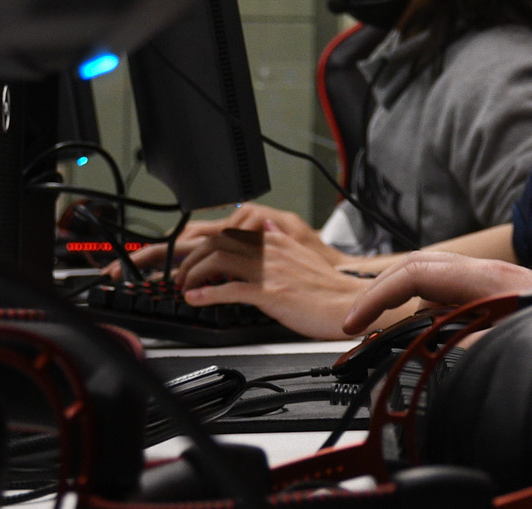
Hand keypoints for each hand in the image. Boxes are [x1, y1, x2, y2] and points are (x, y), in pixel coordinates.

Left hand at [173, 226, 374, 339]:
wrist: (350, 305)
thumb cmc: (328, 287)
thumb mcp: (304, 253)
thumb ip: (281, 240)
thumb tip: (265, 227)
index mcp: (276, 239)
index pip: (229, 232)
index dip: (202, 244)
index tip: (190, 258)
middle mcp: (271, 249)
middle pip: (217, 243)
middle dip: (190, 259)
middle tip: (180, 276)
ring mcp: (271, 270)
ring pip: (218, 261)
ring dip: (192, 275)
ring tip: (183, 288)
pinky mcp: (272, 293)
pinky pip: (230, 290)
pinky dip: (206, 295)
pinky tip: (194, 300)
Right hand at [343, 252, 531, 334]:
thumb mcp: (518, 337)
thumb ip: (472, 340)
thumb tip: (433, 348)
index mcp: (488, 277)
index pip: (417, 273)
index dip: (378, 295)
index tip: (354, 322)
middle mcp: (488, 274)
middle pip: (419, 271)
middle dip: (383, 296)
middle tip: (356, 327)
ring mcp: (493, 283)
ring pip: (435, 288)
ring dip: (408, 309)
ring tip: (387, 338)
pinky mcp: (499, 297)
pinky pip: (453, 301)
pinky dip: (432, 319)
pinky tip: (430, 342)